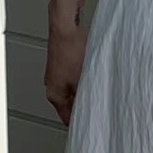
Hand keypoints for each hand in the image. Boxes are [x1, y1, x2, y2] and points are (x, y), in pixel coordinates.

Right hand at [45, 3, 86, 126]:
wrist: (66, 26)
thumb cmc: (69, 50)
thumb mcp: (82, 81)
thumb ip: (85, 97)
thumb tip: (91, 109)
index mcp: (54, 95)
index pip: (67, 118)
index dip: (80, 123)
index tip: (92, 126)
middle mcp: (53, 86)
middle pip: (70, 104)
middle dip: (84, 106)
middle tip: (99, 109)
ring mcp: (58, 75)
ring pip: (74, 91)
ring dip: (85, 92)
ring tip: (97, 90)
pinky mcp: (64, 64)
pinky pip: (75, 78)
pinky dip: (84, 80)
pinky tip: (93, 75)